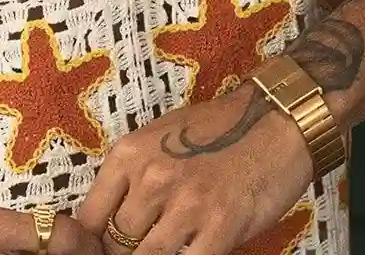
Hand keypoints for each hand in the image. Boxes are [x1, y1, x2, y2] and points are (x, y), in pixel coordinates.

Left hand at [75, 84, 313, 254]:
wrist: (275, 123)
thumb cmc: (216, 130)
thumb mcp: (157, 140)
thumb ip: (130, 177)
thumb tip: (107, 219)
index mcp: (129, 155)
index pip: (89, 218)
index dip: (93, 241)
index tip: (103, 246)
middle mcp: (151, 180)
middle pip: (116, 243)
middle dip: (125, 252)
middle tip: (141, 246)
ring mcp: (186, 206)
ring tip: (167, 245)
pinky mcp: (220, 228)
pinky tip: (192, 250)